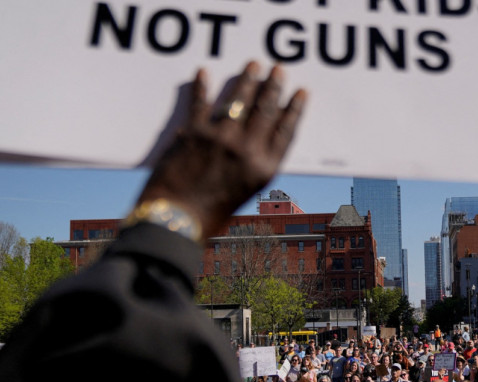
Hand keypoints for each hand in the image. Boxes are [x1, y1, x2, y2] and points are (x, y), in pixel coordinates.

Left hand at [138, 62, 306, 237]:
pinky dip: (202, 86)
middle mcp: (246, 150)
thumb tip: (256, 138)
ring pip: (239, 100)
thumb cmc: (211, 213)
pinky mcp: (194, 133)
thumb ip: (254, 165)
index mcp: (264, 168)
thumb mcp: (246, 191)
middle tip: (278, 70)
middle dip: (274, 86)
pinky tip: (205, 72)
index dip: (295, 109)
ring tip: (253, 64)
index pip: (286, 130)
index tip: (300, 92)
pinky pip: (201, 103)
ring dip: (247, 80)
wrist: (177, 220)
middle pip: (266, 110)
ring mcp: (221, 139)